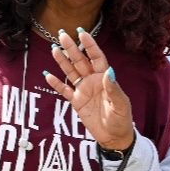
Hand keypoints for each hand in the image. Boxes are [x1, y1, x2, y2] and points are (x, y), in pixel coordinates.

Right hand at [44, 29, 134, 150]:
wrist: (114, 137)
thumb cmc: (121, 119)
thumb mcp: (120, 104)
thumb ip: (113, 88)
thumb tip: (109, 70)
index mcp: (105, 78)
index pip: (97, 58)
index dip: (90, 45)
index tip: (82, 33)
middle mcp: (93, 81)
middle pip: (81, 61)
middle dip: (72, 48)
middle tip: (62, 35)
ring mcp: (84, 90)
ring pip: (71, 72)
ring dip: (62, 62)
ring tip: (54, 49)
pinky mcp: (77, 102)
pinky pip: (65, 91)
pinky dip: (56, 84)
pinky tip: (48, 75)